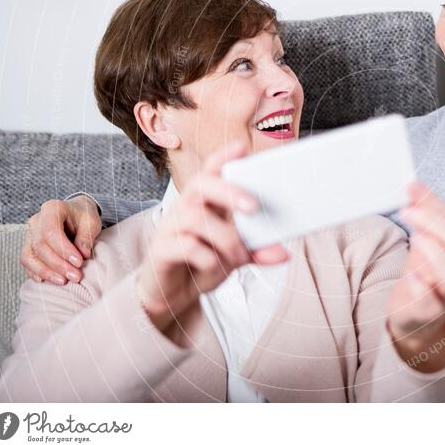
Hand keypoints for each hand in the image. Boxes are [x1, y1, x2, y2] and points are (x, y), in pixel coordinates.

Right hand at [21, 195, 102, 284]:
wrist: (75, 213)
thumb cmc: (83, 216)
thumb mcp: (91, 221)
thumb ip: (87, 236)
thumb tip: (83, 254)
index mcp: (51, 209)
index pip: (51, 231)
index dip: (63, 250)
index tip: (79, 262)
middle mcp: (36, 221)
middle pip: (40, 246)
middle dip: (58, 264)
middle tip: (75, 276)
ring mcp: (30, 234)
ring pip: (29, 256)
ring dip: (46, 272)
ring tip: (64, 281)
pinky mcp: (29, 247)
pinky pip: (27, 262)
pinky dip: (37, 273)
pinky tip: (50, 281)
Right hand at [136, 142, 287, 342]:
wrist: (171, 296)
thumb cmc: (202, 264)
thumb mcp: (234, 257)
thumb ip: (257, 252)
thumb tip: (283, 253)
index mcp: (204, 203)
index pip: (210, 171)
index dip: (223, 157)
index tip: (242, 148)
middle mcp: (184, 209)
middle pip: (201, 184)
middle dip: (228, 191)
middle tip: (253, 207)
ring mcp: (170, 228)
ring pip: (195, 217)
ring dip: (224, 237)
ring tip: (238, 255)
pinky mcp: (160, 251)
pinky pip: (185, 246)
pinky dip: (207, 257)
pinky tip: (214, 266)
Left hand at [387, 182, 444, 371]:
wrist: (418, 313)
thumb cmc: (427, 270)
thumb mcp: (431, 238)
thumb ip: (427, 212)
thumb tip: (414, 185)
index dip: (435, 206)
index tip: (411, 191)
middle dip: (432, 222)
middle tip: (406, 212)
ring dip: (431, 252)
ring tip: (413, 239)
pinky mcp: (432, 315)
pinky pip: (430, 300)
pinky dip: (419, 284)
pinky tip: (409, 274)